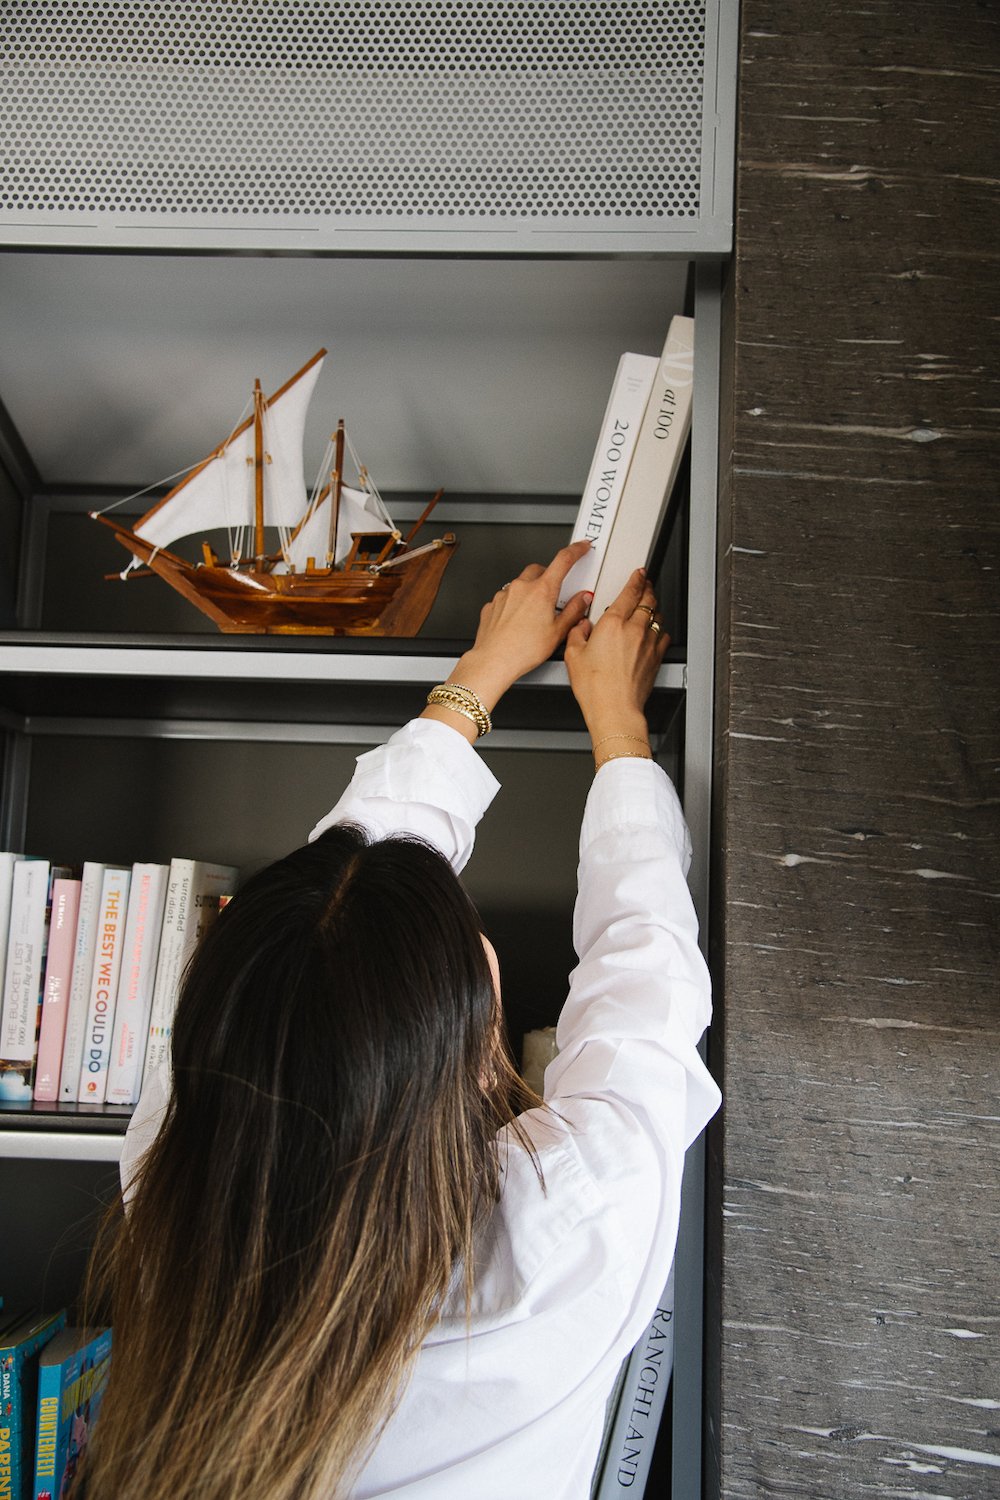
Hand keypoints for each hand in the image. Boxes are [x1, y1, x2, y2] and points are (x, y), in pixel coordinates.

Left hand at [421, 541, 593, 739]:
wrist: (494, 661)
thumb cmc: (522, 650)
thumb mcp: (558, 633)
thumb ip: (574, 612)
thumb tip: (583, 599)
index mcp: (541, 591)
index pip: (563, 560)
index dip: (576, 550)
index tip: (582, 547)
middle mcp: (521, 587)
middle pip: (539, 570)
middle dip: (548, 576)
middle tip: (555, 594)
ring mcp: (504, 595)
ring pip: (521, 583)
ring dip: (530, 592)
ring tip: (535, 615)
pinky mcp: (491, 605)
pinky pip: (506, 598)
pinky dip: (514, 604)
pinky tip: (518, 623)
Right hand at [563, 568, 669, 746]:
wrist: (615, 709)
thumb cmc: (595, 687)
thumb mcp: (573, 656)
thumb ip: (576, 634)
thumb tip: (580, 626)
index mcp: (613, 624)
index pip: (630, 592)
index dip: (636, 578)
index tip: (638, 573)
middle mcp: (634, 630)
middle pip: (648, 600)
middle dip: (647, 588)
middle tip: (645, 584)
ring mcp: (648, 643)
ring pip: (657, 616)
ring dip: (653, 608)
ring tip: (648, 606)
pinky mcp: (656, 657)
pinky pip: (663, 635)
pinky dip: (659, 630)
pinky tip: (653, 632)